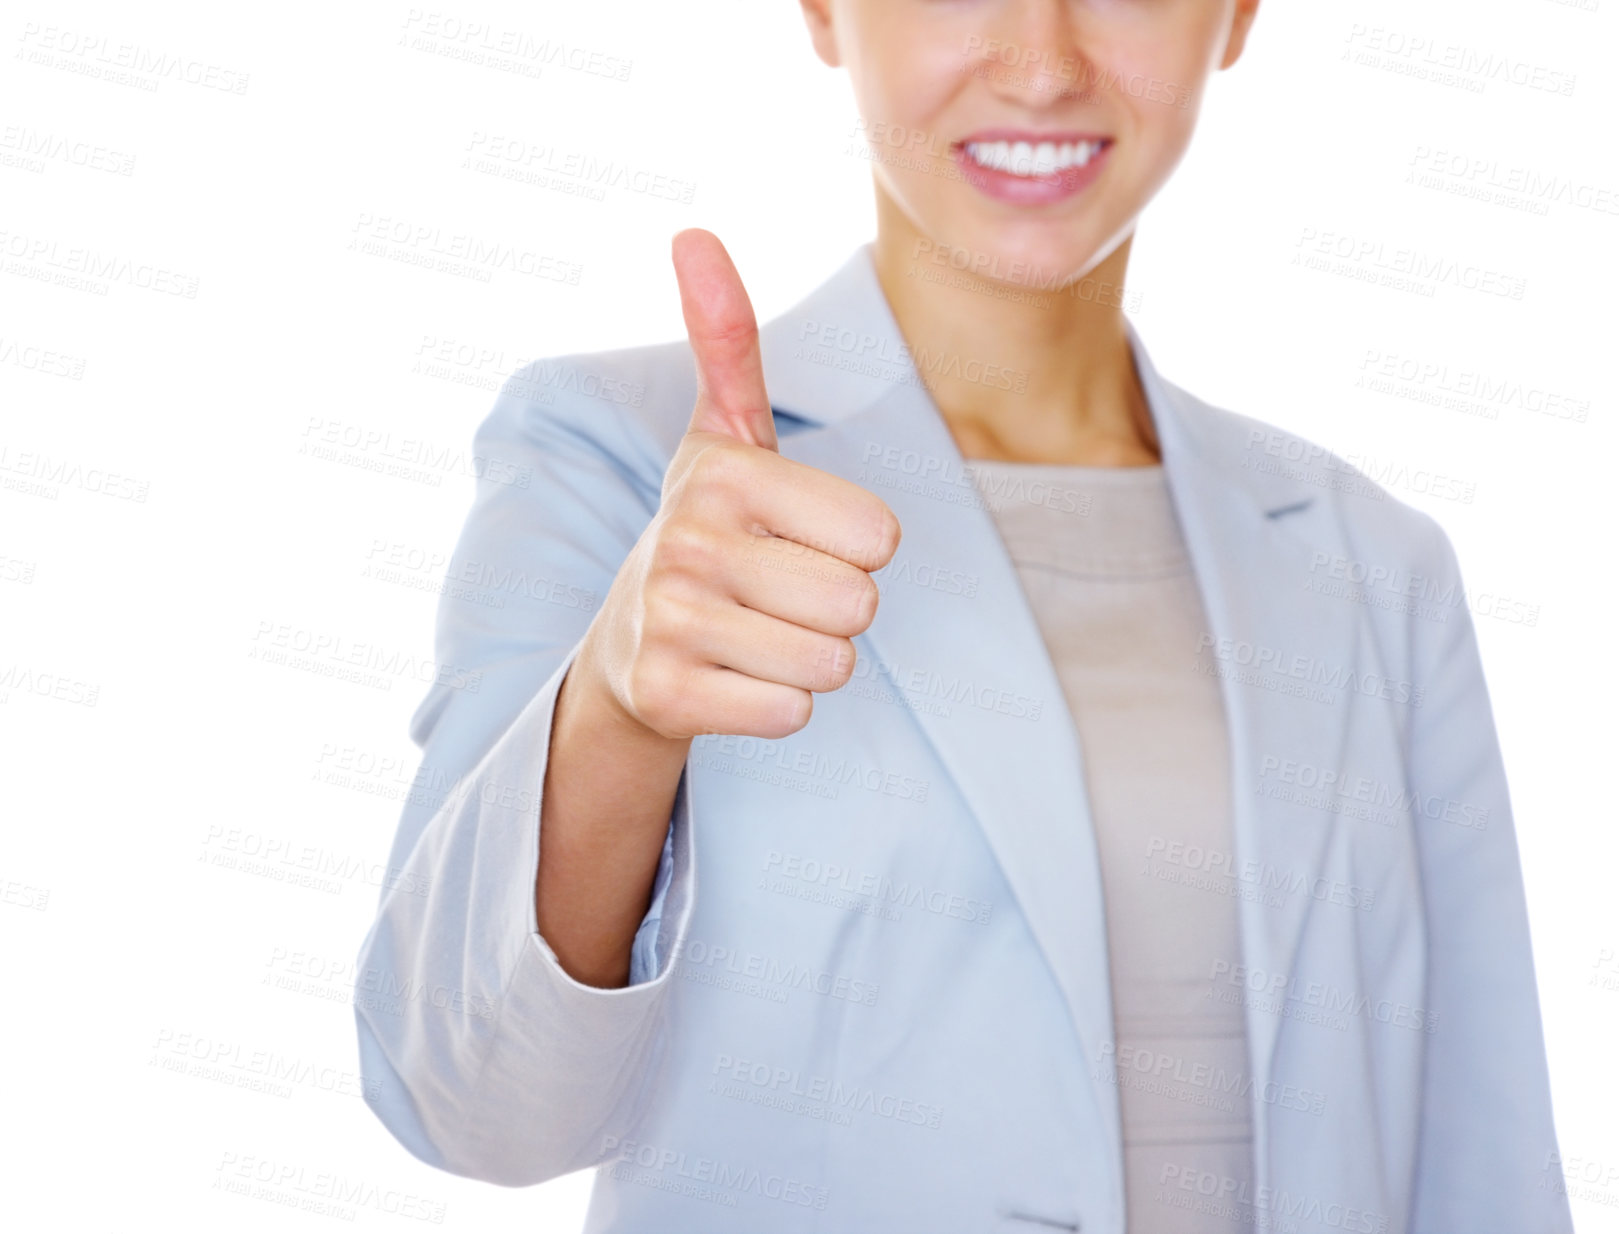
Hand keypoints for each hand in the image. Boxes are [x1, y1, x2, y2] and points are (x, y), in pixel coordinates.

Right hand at [573, 228, 901, 740]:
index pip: (880, 537)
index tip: (794, 539)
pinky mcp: (664, 695)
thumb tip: (692, 233)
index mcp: (723, 472)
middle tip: (776, 595)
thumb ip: (726, 341)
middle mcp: (687, 540)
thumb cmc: (708, 532)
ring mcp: (670, 620)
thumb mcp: (723, 437)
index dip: (855, 547)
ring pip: (831, 664)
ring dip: (809, 660)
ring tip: (754, 634)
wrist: (628, 643)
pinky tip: (733, 677)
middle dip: (836, 610)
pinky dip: (777, 705)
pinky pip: (791, 714)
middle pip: (858, 604)